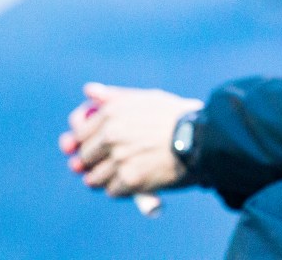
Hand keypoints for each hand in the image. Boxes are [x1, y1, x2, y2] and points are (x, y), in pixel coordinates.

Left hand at [59, 83, 202, 196]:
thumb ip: (115, 96)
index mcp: (111, 112)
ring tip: (122, 174)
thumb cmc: (176, 116)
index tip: (90, 149)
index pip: (77, 132)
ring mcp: (119, 158)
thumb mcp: (146, 98)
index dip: (82, 142)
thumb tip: (89, 91)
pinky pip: (112, 191)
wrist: (203, 137)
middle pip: (83, 157)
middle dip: (95, 162)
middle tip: (112, 164)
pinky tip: (134, 182)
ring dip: (106, 179)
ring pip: (93, 178)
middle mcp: (111, 134)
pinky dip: (121, 190)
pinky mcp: (131, 179)